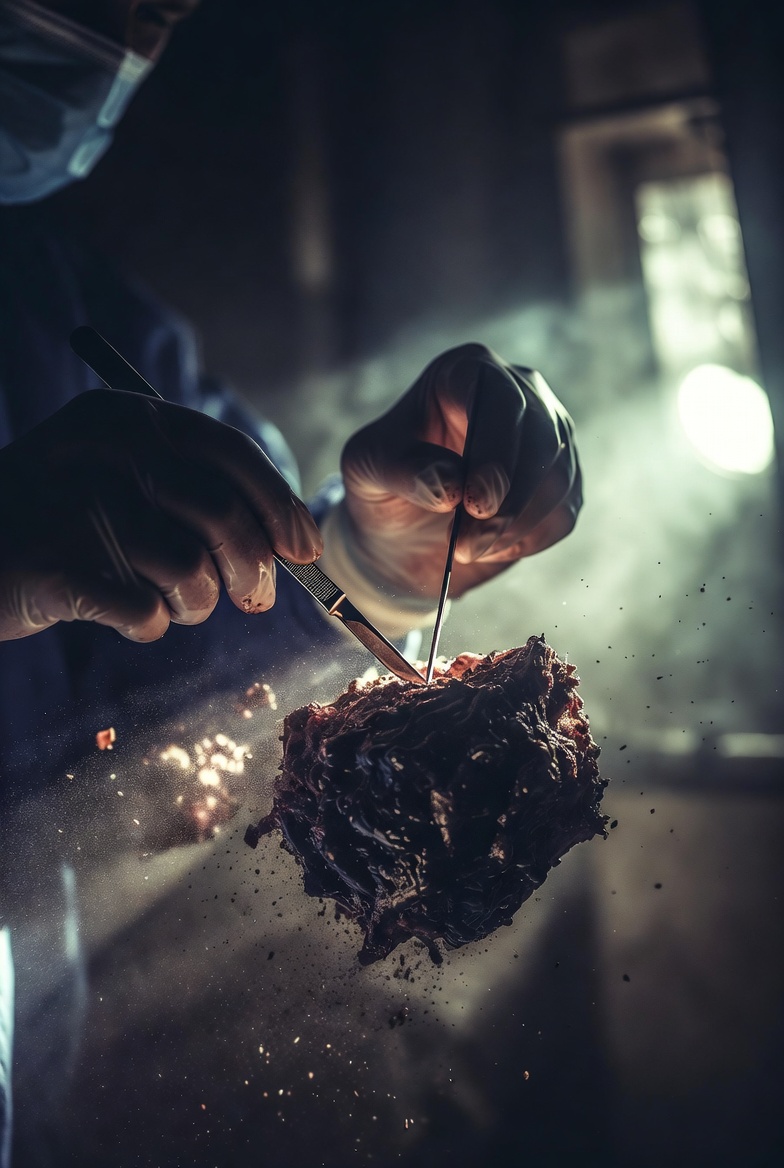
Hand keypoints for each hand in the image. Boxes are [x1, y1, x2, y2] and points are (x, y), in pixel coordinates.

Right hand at [0, 390, 321, 641]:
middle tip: (254, 599)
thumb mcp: (118, 477)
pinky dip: (151, 626)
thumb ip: (194, 492)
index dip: (279, 505)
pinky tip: (130, 619)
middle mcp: (102, 449)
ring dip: (199, 603)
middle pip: (221, 514)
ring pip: (188, 568)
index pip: (231, 454)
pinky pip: (143, 611)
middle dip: (253, 568)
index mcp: (126, 418)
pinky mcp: (52, 566)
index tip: (305, 549)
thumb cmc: (57, 522)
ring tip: (176, 607)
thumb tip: (289, 541)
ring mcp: (72, 505)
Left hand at [340, 344, 580, 601]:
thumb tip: (450, 485)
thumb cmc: (385, 482)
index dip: (494, 451)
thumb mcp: (369, 470)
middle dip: (508, 502)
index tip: (476, 504)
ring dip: (515, 526)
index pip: (501, 398)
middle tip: (466, 546)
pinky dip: (529, 539)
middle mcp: (520, 391)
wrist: (403, 529)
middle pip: (541, 439)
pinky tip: (490, 547)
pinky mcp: (561, 479)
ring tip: (466, 550)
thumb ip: (403, 471)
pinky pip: (563, 513)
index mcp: (467, 370)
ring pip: (558, 479)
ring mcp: (549, 434)